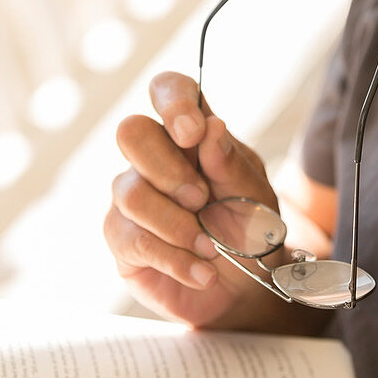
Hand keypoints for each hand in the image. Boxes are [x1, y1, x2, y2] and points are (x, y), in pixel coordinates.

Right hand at [105, 72, 288, 328]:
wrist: (245, 288)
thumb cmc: (250, 230)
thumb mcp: (256, 196)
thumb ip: (232, 165)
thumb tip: (212, 127)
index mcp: (190, 134)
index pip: (167, 89)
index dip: (174, 102)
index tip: (192, 133)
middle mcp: (153, 157)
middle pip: (131, 132)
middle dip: (168, 169)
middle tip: (202, 199)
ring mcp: (131, 196)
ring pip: (129, 192)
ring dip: (177, 224)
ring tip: (211, 246)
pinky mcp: (122, 239)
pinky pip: (133, 239)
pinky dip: (175, 259)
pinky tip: (202, 271)